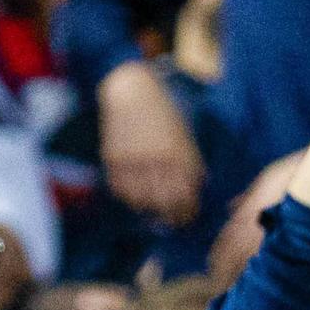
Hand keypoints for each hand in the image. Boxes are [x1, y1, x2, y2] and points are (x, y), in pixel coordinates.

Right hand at [98, 62, 208, 225]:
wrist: (131, 90)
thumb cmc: (164, 111)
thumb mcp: (184, 135)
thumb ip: (190, 162)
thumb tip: (196, 188)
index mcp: (179, 154)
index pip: (185, 196)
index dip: (187, 212)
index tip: (188, 217)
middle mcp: (157, 160)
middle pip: (164, 203)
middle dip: (169, 215)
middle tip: (171, 219)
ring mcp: (133, 160)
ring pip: (140, 201)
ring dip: (147, 207)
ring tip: (152, 206)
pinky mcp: (113, 158)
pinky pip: (120, 189)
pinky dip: (127, 195)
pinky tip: (134, 192)